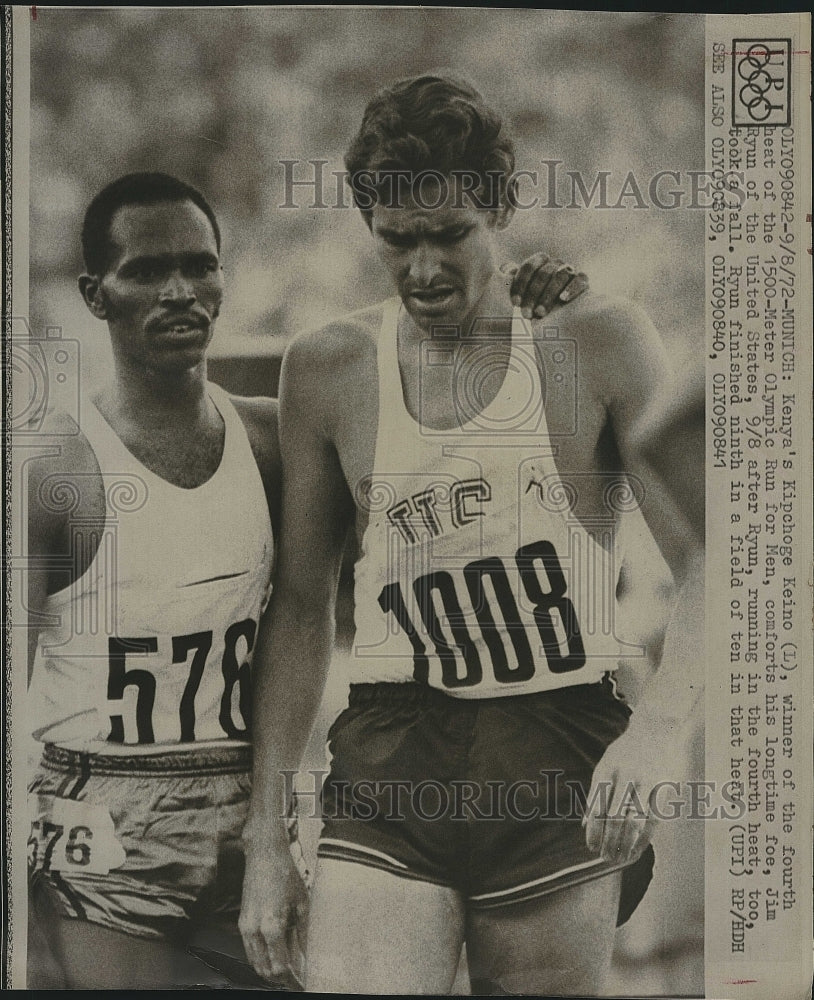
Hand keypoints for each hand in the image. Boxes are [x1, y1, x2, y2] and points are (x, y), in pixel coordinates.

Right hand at [239, 840, 308, 987]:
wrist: (265, 855)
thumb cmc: (286, 876)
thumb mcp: (302, 905)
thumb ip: (304, 935)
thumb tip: (308, 958)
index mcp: (271, 926)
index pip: (280, 967)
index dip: (292, 980)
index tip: (303, 983)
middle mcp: (254, 930)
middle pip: (265, 971)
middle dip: (282, 979)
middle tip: (297, 979)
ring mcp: (245, 927)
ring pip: (255, 963)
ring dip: (271, 970)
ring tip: (289, 970)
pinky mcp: (242, 922)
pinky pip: (250, 950)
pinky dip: (262, 958)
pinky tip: (277, 955)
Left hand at [503, 253, 588, 318]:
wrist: (559, 318)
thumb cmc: (534, 305)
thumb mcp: (520, 294)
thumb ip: (510, 281)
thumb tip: (505, 270)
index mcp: (539, 262)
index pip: (529, 266)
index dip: (521, 284)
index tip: (515, 303)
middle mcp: (555, 263)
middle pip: (544, 273)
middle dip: (533, 294)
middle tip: (526, 314)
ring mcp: (570, 271)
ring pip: (560, 276)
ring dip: (548, 295)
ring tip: (540, 313)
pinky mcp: (583, 281)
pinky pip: (580, 279)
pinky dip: (572, 288)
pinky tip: (563, 299)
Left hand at [583, 726, 664, 865]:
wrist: (655, 731)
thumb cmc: (625, 753)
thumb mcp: (605, 766)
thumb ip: (595, 794)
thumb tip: (584, 823)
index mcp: (607, 771)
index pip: (597, 807)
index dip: (593, 830)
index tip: (590, 846)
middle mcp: (626, 777)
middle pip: (614, 817)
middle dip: (608, 841)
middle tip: (603, 857)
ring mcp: (646, 783)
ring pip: (634, 821)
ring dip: (625, 844)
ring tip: (618, 858)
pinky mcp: (662, 789)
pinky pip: (652, 820)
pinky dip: (644, 838)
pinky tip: (637, 850)